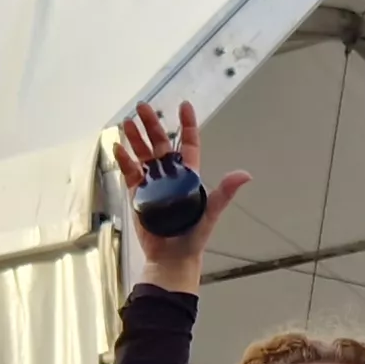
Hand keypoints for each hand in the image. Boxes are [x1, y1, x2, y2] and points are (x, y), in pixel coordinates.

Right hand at [110, 102, 251, 296]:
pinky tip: (118, 146)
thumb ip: (225, 192)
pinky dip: (124, 159)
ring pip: (143, 154)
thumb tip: (245, 175)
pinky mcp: (138, 194)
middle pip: (161, 144)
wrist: (172, 257)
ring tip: (128, 121)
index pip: (188, 144)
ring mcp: (153, 183)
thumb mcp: (211, 212)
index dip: (186, 125)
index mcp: (189, 176)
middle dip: (153, 125)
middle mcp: (170, 176)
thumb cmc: (194, 237)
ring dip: (136, 138)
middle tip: (143, 106)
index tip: (183, 106)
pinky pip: (129, 172)